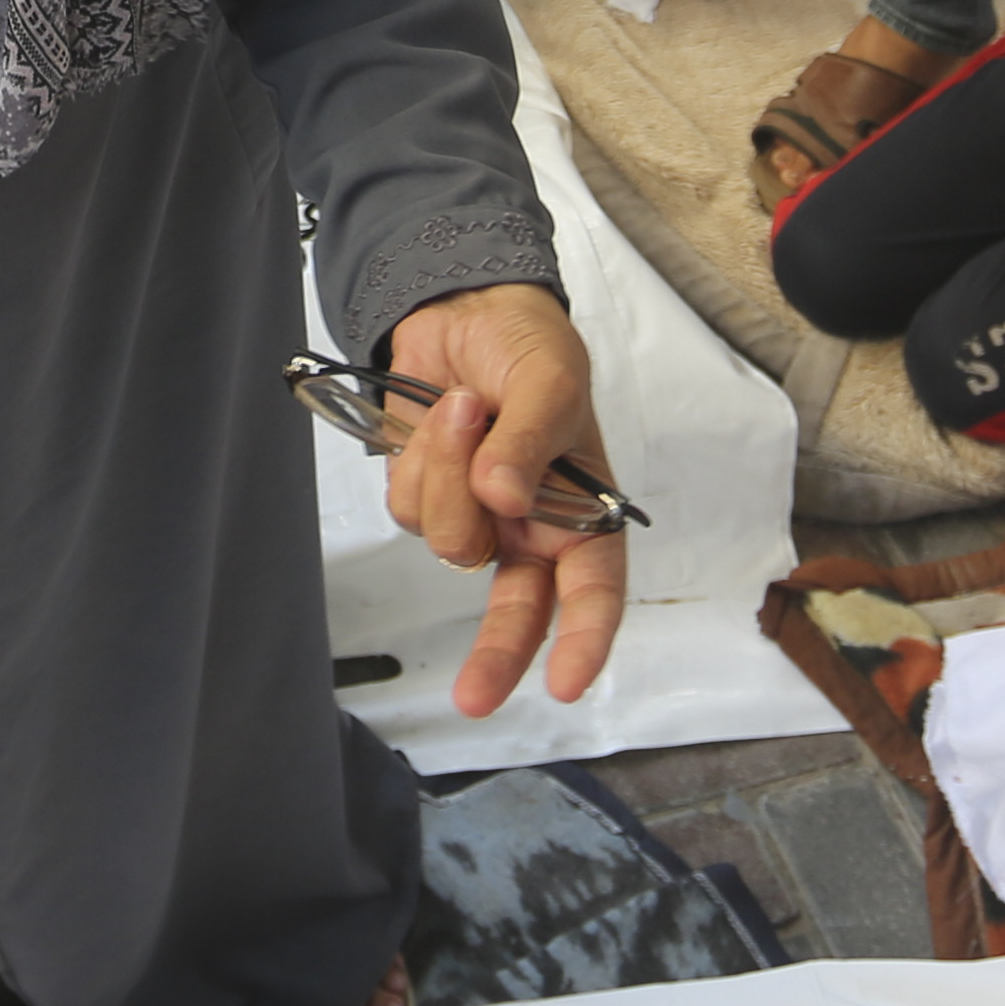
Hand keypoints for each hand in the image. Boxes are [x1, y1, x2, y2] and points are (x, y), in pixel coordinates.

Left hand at [378, 283, 627, 713]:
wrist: (464, 307)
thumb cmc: (530, 346)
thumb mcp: (549, 380)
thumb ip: (531, 440)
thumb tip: (505, 498)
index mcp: (582, 511)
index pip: (595, 589)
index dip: (585, 640)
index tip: (567, 683)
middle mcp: (530, 526)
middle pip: (516, 612)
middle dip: (496, 656)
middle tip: (473, 698)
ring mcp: (475, 515)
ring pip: (450, 538)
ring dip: (448, 471)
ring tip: (465, 408)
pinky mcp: (426, 494)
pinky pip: (409, 505)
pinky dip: (418, 458)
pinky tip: (438, 416)